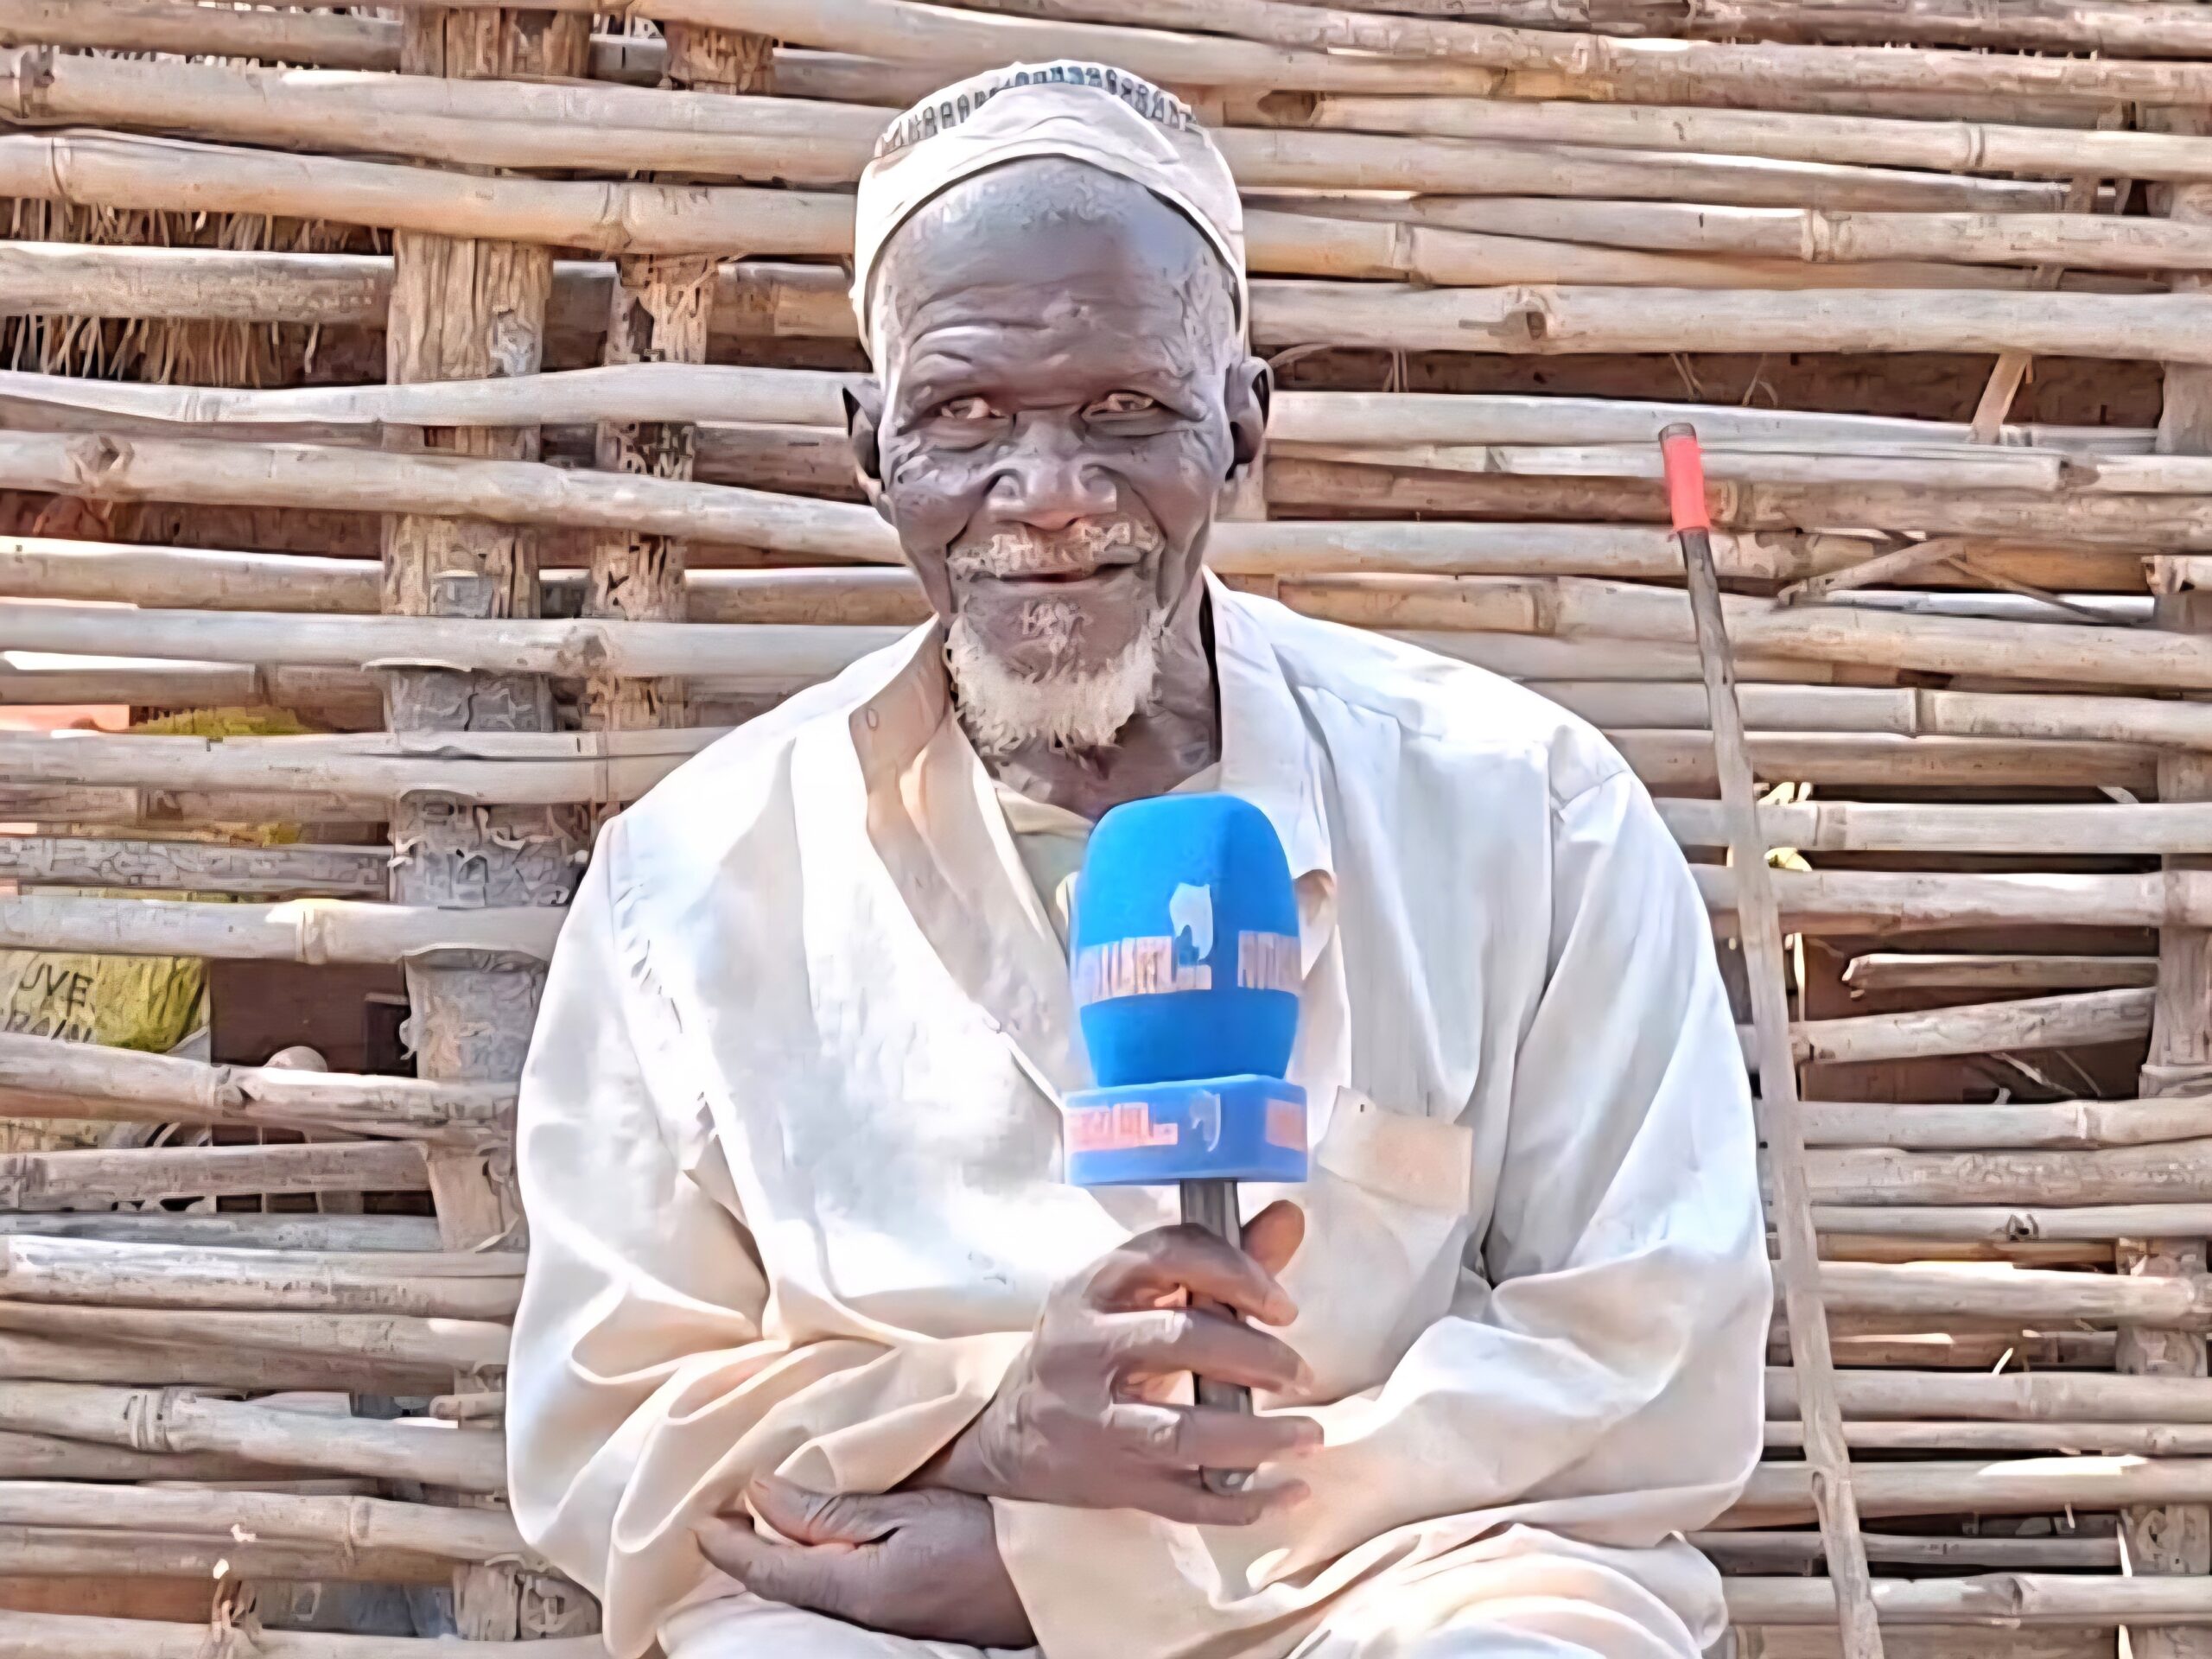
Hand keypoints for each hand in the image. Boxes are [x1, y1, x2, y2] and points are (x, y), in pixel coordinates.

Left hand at [697, 1476, 1033, 1649]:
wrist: (1049, 1572)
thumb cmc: (988, 1531)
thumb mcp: (908, 1509)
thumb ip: (831, 1509)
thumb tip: (760, 1495)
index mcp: (852, 1586)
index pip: (766, 1569)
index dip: (726, 1544)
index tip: (700, 1515)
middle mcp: (857, 1612)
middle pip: (780, 1585)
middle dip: (744, 1551)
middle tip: (717, 1512)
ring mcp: (880, 1617)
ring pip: (806, 1586)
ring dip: (777, 1555)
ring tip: (754, 1520)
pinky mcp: (900, 1610)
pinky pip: (835, 1586)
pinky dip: (811, 1561)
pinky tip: (812, 1541)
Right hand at [922, 1199, 1318, 1525]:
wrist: (1011, 1432)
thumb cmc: (1093, 1346)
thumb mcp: (1134, 1294)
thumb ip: (1216, 1261)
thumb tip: (1290, 1217)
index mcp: (1093, 1287)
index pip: (1168, 1256)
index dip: (1236, 1272)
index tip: (1283, 1305)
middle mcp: (1086, 1349)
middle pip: (1181, 1341)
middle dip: (1256, 1355)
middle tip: (1300, 1371)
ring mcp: (1095, 1422)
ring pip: (1184, 1433)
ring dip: (1259, 1437)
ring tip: (1310, 1433)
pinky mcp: (1112, 1483)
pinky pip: (1186, 1500)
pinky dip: (1245, 1499)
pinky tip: (1291, 1488)